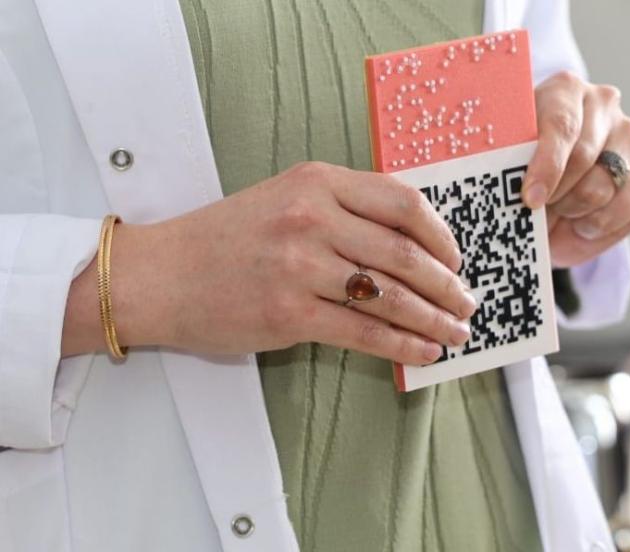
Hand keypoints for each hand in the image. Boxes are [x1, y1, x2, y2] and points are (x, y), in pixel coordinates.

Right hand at [63, 162, 475, 364]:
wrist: (162, 274)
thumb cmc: (226, 238)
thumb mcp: (285, 199)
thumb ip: (343, 209)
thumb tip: (409, 246)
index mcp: (316, 182)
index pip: (402, 202)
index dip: (441, 235)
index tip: (456, 259)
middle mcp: (311, 218)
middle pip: (404, 253)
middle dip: (447, 285)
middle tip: (467, 304)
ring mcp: (299, 266)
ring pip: (390, 295)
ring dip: (433, 319)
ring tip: (455, 333)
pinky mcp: (288, 313)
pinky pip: (364, 332)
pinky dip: (402, 345)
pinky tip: (422, 352)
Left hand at [522, 71, 629, 266]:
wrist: (550, 176)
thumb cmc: (522, 162)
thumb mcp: (506, 154)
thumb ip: (508, 164)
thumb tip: (516, 195)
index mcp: (565, 89)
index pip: (562, 126)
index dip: (546, 167)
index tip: (530, 199)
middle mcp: (605, 104)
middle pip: (582, 161)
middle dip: (554, 196)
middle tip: (535, 211)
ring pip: (602, 190)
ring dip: (573, 213)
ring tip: (557, 212)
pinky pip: (629, 212)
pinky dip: (599, 227)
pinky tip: (581, 222)